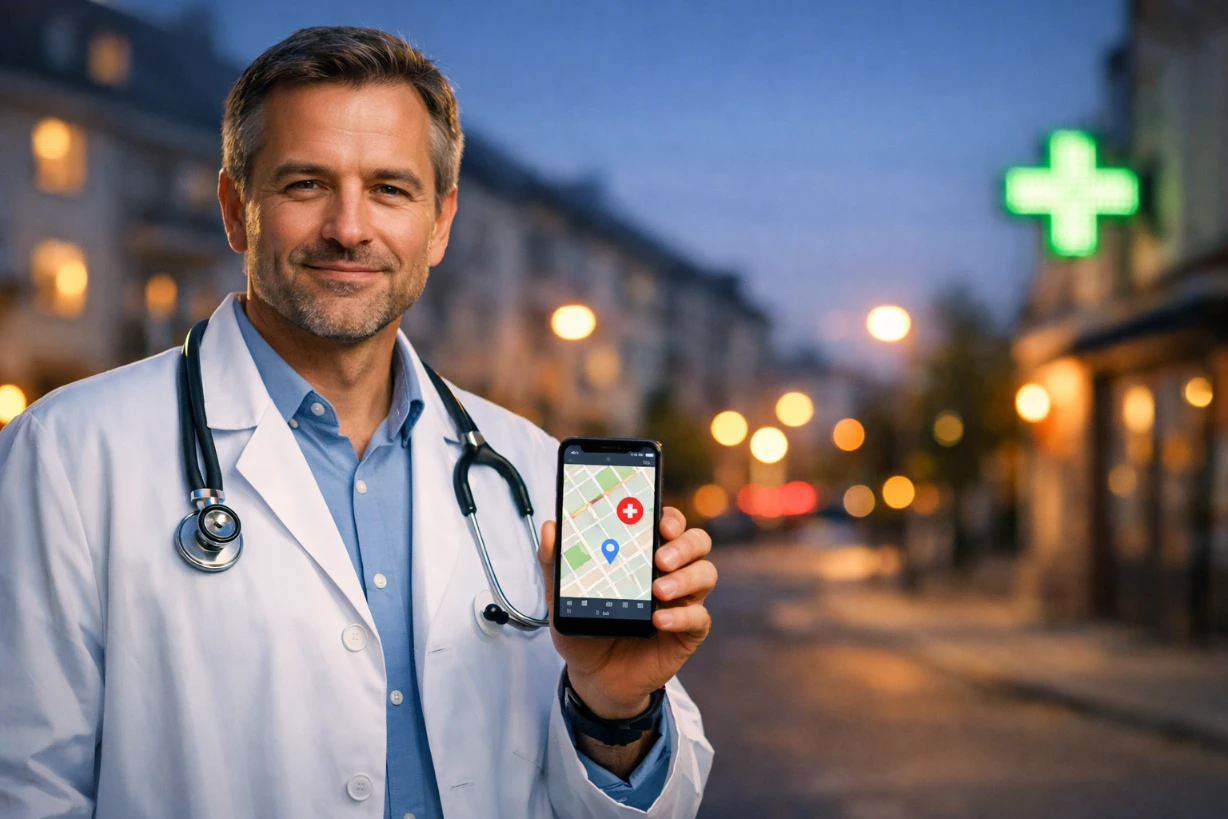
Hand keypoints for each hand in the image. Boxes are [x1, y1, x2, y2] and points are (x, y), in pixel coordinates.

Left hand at [536, 507, 716, 719]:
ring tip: (658, 589)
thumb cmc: (586, 629)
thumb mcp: (563, 597)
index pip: (668, 524)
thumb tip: (550, 528)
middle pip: (696, 543)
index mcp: (645, 555)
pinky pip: (699, 618)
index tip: (659, 521)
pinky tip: (659, 620)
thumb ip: (555, 563)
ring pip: (705, 574)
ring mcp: (682, 601)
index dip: (670, 517)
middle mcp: (670, 572)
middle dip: (684, 544)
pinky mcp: (687, 632)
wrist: (594, 677)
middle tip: (660, 556)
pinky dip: (682, 616)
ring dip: (685, 577)